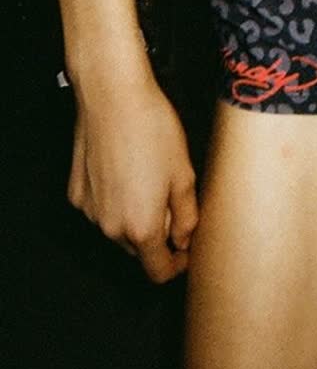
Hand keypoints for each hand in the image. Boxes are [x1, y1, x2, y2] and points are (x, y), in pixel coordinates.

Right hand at [68, 74, 198, 283]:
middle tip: (171, 200)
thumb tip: (184, 239)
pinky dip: (113, 200)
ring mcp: (90, 210)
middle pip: (138, 248)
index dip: (176, 265)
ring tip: (149, 178)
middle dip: (157, 234)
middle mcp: (110, 226)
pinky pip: (100, 208)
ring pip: (118, 228)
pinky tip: (125, 170)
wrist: (112, 97)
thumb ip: (187, 216)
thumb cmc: (152, 130)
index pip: (158, 271)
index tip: (185, 251)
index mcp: (141, 227)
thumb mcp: (184, 174)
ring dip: (134, 216)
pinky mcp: (76, 193)